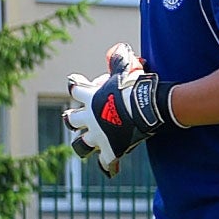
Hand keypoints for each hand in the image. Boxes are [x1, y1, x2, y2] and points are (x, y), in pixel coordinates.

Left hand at [62, 49, 178, 175]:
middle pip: (72, 120)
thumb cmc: (135, 86)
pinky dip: (108, 164)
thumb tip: (121, 48)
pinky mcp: (109, 148)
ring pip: (81, 143)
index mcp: (90, 97)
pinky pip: (105, 160)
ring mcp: (98, 134)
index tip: (75, 82)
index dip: (75, 85)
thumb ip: (120, 60)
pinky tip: (111, 170)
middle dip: (73, 119)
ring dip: (84, 143)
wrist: (146, 107)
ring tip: (87, 144)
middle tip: (73, 118)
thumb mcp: (126, 69)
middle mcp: (88, 117)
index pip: (75, 89)